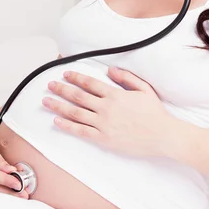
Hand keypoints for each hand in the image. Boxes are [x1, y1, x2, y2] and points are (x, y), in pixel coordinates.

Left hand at [42, 67, 170, 157]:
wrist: (162, 135)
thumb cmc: (155, 113)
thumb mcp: (144, 89)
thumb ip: (126, 77)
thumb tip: (110, 70)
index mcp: (115, 94)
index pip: (90, 83)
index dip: (76, 77)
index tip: (65, 74)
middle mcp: (106, 108)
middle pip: (78, 96)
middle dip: (61, 89)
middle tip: (49, 85)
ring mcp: (104, 124)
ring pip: (75, 113)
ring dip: (58, 106)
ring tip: (46, 101)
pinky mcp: (104, 138)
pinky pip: (81, 131)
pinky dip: (67, 125)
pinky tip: (57, 121)